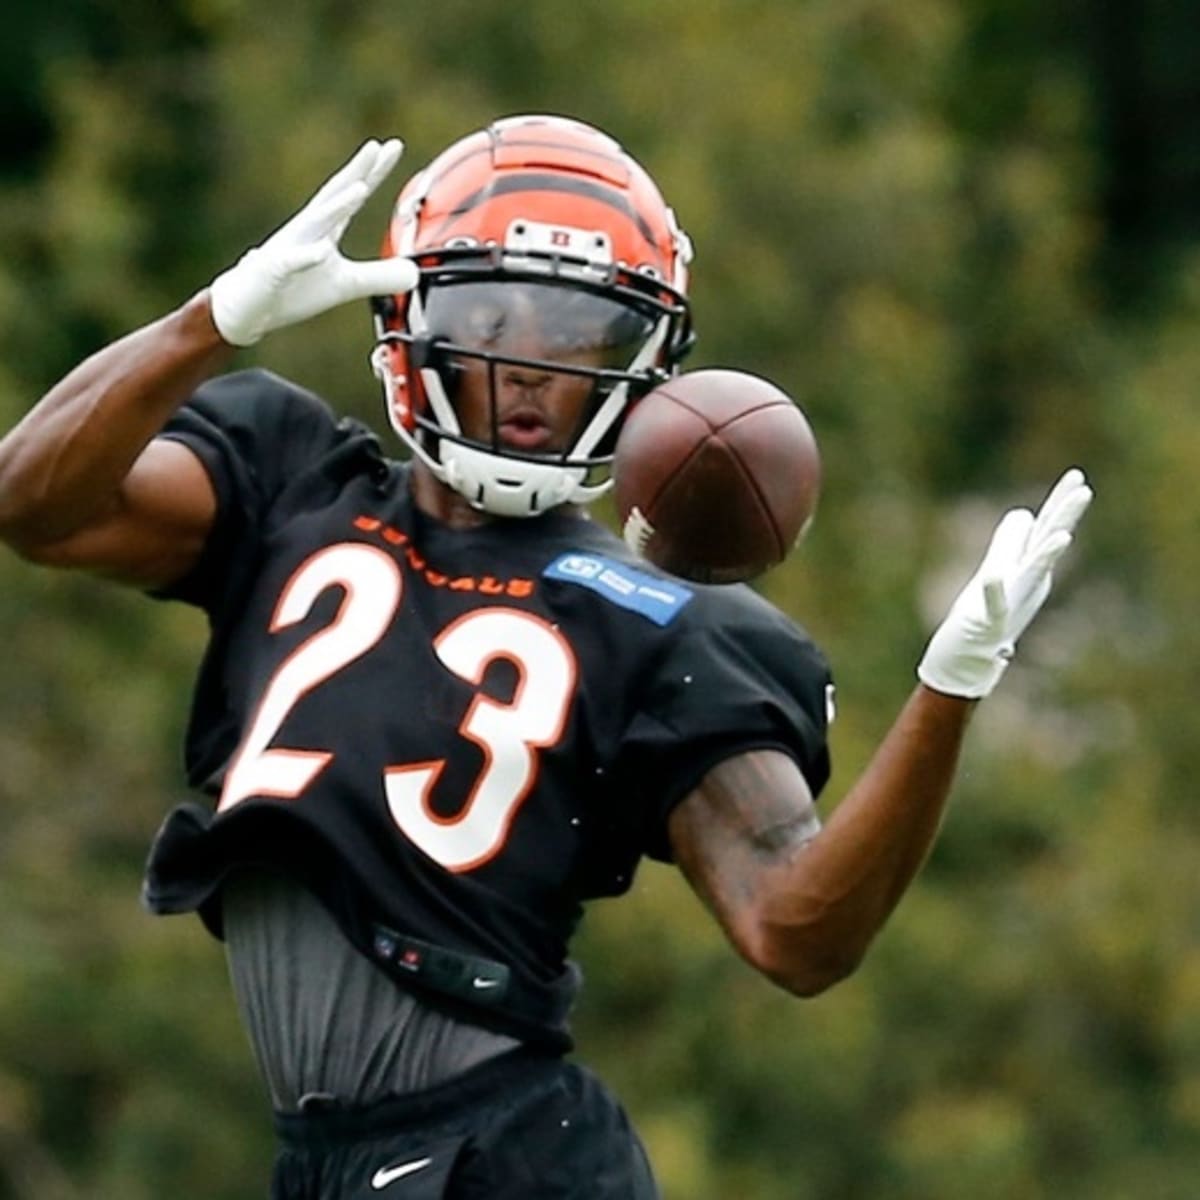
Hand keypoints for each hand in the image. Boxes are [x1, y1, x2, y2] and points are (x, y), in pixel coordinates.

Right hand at [208, 139, 417, 345]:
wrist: (246, 308)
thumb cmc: (292, 289)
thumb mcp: (344, 285)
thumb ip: (378, 276)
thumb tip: (414, 274)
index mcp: (324, 229)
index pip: (352, 195)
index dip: (373, 172)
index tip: (393, 146)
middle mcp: (307, 231)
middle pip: (334, 195)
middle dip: (356, 172)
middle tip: (377, 147)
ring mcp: (289, 248)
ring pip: (315, 223)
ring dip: (337, 206)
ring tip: (360, 187)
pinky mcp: (273, 272)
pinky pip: (291, 263)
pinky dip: (307, 257)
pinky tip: (323, 252)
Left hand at [917, 467, 1093, 698]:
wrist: (967, 660)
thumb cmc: (983, 615)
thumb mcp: (999, 569)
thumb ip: (1011, 542)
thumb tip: (1024, 512)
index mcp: (1028, 568)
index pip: (1046, 528)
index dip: (1059, 502)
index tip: (1077, 475)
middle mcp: (1025, 583)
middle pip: (1046, 544)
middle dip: (1063, 518)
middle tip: (1084, 491)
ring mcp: (1011, 602)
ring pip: (1031, 574)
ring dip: (1045, 556)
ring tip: (1062, 536)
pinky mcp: (988, 622)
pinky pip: (993, 605)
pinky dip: (993, 590)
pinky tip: (992, 576)